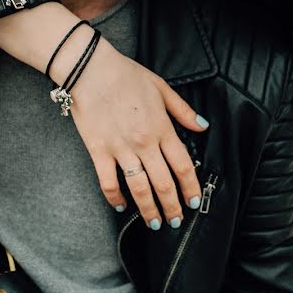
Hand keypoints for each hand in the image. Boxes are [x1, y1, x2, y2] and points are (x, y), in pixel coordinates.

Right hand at [71, 39, 207, 228]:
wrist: (90, 68)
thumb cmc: (126, 74)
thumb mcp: (161, 88)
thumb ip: (183, 111)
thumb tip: (202, 127)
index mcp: (161, 127)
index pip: (183, 165)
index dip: (190, 187)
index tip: (193, 201)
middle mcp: (144, 142)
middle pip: (164, 183)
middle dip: (173, 207)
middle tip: (177, 221)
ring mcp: (120, 148)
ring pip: (139, 188)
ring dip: (149, 210)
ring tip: (154, 224)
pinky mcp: (98, 151)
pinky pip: (108, 182)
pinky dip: (115, 197)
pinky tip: (121, 206)